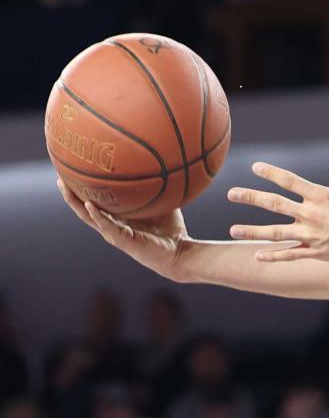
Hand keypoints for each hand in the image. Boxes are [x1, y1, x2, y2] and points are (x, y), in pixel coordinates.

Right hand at [57, 179, 188, 280]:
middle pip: (84, 209)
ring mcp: (115, 234)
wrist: (179, 253)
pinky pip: (107, 226)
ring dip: (75, 203)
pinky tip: (88, 205)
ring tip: (65, 188)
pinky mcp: (123, 240)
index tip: (73, 174)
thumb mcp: (162, 204)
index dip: (83, 191)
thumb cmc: (170, 230)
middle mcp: (112, 226)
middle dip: (71, 194)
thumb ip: (159, 189)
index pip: (96, 203)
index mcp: (118, 218)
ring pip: (88, 217)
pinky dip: (97, 215)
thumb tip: (163, 165)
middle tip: (60, 177)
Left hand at [227, 153, 328, 267]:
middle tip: (232, 193)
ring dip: (252, 231)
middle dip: (251, 197)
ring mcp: (312, 235)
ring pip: (276, 233)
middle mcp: (313, 214)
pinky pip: (290, 255)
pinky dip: (273, 256)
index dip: (272, 173)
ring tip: (233, 230)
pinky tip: (257, 256)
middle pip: (275, 204)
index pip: (290, 181)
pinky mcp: (316, 253)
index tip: (256, 167)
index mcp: (323, 195)